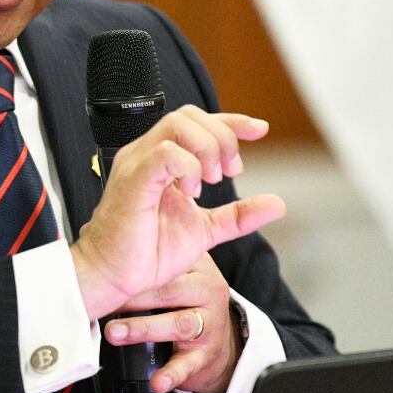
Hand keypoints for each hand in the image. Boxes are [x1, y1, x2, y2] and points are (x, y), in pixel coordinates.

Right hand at [70, 104, 283, 319]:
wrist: (115, 277)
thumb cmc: (147, 252)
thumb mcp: (205, 230)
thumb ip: (238, 215)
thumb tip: (277, 203)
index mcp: (161, 160)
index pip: (197, 122)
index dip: (231, 120)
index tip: (259, 130)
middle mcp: (147, 154)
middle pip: (189, 115)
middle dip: (221, 137)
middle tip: (228, 172)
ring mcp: (138, 164)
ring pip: (177, 124)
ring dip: (207, 149)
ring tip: (210, 182)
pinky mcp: (133, 180)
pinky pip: (164, 153)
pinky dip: (188, 166)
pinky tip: (191, 191)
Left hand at [104, 253, 238, 392]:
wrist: (218, 344)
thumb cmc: (185, 302)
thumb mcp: (174, 274)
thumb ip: (143, 256)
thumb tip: (91, 230)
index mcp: (198, 266)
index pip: (168, 260)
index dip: (137, 264)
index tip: (111, 268)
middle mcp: (208, 291)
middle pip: (170, 290)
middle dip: (134, 297)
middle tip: (106, 299)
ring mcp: (210, 324)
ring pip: (178, 324)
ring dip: (143, 329)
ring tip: (116, 333)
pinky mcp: (206, 355)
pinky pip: (187, 364)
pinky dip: (171, 374)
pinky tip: (156, 380)